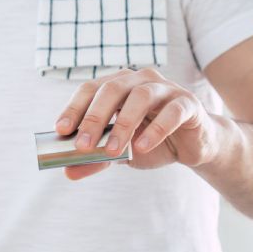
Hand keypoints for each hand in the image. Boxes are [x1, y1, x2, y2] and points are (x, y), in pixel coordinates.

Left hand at [55, 67, 218, 180]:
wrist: (192, 147)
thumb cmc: (151, 142)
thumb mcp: (120, 153)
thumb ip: (95, 159)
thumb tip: (68, 171)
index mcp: (118, 86)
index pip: (90, 89)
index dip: (74, 108)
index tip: (60, 130)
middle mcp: (140, 80)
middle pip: (112, 89)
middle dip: (94, 117)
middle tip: (82, 145)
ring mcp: (166, 89)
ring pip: (140, 96)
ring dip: (123, 125)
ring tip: (111, 151)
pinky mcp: (188, 103)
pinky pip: (172, 112)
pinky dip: (155, 130)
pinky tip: (143, 148)